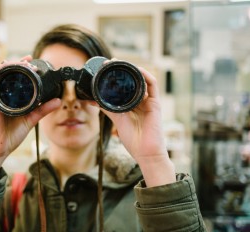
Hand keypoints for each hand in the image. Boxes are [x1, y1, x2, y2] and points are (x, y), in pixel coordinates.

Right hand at [0, 56, 60, 179]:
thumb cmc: (11, 135)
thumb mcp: (31, 119)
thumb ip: (43, 109)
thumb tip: (58, 101)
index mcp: (10, 98)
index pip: (13, 77)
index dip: (20, 67)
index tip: (31, 60)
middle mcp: (1, 96)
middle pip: (5, 72)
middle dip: (15, 63)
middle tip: (28, 60)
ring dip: (7, 66)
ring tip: (20, 63)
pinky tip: (3, 68)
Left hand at [100, 67, 175, 186]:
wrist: (145, 152)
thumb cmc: (134, 140)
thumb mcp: (117, 120)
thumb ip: (108, 109)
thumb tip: (94, 100)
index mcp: (133, 104)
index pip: (125, 86)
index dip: (117, 76)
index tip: (105, 68)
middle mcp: (142, 101)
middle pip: (133, 80)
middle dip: (123, 69)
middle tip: (111, 62)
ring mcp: (149, 101)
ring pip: (143, 80)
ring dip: (132, 69)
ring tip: (121, 63)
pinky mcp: (155, 104)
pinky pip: (153, 85)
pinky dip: (146, 75)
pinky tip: (137, 70)